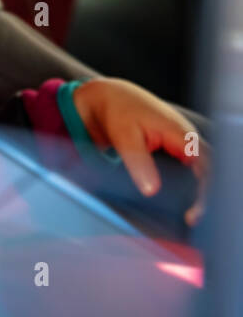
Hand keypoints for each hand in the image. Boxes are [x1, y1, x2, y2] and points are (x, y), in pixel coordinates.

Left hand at [72, 77, 209, 226]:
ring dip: (200, 192)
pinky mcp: (174, 149)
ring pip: (202, 172)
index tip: (195, 212)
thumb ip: (137, 161)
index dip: (205, 190)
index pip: (206, 165)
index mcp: (180, 132)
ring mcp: (182, 144)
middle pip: (209, 171)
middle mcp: (187, 138)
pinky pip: (190, 170)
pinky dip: (190, 186)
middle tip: (193, 220)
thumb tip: (151, 190)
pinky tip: (183, 202)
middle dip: (206, 196)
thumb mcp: (123, 135)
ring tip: (191, 216)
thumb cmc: (117, 110)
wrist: (108, 96)